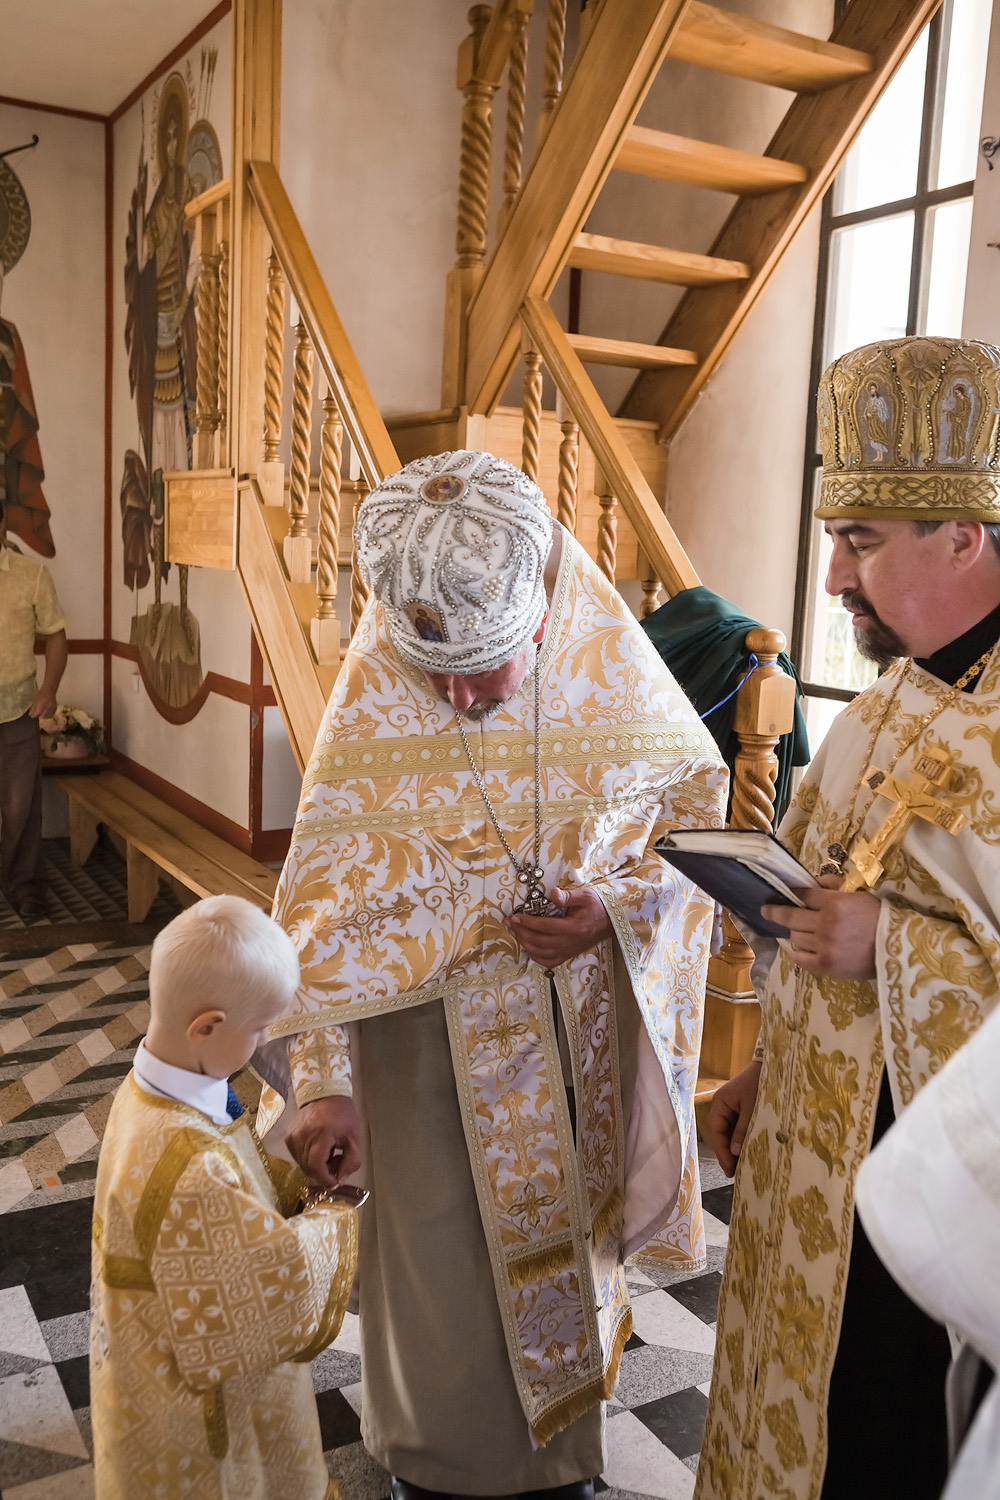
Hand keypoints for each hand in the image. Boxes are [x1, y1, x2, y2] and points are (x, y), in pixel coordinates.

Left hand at [28, 688, 56, 720]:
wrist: (49, 690)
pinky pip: (52, 714)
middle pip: (44, 715)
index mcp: (43, 702)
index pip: (38, 712)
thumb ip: (33, 708)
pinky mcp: (55, 707)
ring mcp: (53, 707)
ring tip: (41, 715)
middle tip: (36, 715)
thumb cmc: (41, 694)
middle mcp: (48, 705)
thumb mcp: (35, 700)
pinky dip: (49, 716)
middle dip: (39, 716)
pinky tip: (46, 715)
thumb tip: (30, 714)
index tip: (31, 716)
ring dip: (44, 717)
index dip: (34, 715)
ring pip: (48, 715)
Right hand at [284, 1095, 362, 1187]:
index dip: (326, 1179)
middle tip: (337, 1162)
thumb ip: (351, 1161)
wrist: (325, 1093)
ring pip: (302, 1164)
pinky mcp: (288, 1137)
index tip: (336, 1180)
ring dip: (316, 1166)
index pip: (317, 1167)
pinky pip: (297, 1157)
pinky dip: (309, 1158)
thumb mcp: (355, 1137)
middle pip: (309, 1168)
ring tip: (329, 1153)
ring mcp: (292, 1137)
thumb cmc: (343, 1114)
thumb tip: (339, 1179)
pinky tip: (319, 1149)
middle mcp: (302, 1136)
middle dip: (324, 1172)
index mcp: (321, 1135)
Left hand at [505, 885, 611, 969]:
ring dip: (523, 943)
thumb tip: (552, 893)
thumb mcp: (585, 896)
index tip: (514, 916)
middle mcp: (569, 943)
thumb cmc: (597, 907)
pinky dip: (534, 956)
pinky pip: (548, 961)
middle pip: (538, 942)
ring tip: (513, 932)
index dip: (527, 922)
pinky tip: (527, 946)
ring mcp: (568, 951)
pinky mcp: (567, 955)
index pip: (544, 927)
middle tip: (508, 923)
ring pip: (540, 953)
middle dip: (520, 933)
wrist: (611, 923)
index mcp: (573, 928)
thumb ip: (568, 896)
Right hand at [707, 1060, 761, 1176]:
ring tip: (741, 1166)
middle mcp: (723, 1105)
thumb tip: (735, 1152)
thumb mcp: (753, 1108)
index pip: (716, 1130)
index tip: (728, 1169)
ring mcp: (733, 1107)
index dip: (721, 1151)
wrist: (777, 1065)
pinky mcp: (743, 1109)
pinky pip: (739, 1127)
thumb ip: (743, 1130)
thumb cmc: (762, 1083)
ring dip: (735, 1148)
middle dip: (727, 1153)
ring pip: (730, 1132)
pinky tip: (748, 1151)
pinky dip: (742, 1140)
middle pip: (721, 1133)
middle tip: (734, 1173)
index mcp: (720, 1102)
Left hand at [762, 874, 878, 979]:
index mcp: (835, 903)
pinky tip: (805, 948)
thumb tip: (812, 881)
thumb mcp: (859, 894)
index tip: (780, 894)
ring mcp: (823, 946)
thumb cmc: (879, 918)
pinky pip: (800, 958)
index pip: (803, 894)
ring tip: (804, 931)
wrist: (896, 948)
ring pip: (794, 936)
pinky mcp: (825, 965)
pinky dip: (800, 952)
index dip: (791, 893)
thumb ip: (834, 886)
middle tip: (766, 910)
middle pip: (790, 916)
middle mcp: (825, 923)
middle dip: (776, 911)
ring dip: (796, 932)